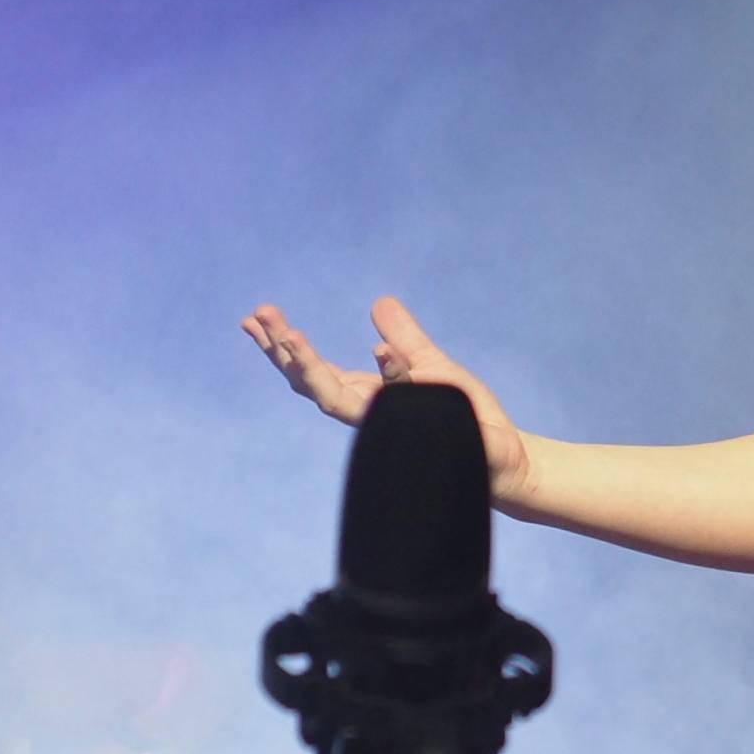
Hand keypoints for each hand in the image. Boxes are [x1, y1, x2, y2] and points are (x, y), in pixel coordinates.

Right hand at [238, 296, 533, 497]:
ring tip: (292, 336)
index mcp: (365, 395)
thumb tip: (380, 302)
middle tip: (257, 318)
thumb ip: (404, 336)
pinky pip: (401, 399)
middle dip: (282, 353)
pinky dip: (391, 373)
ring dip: (312, 368)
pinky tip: (381, 348)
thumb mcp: (430, 362)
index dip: (280, 347)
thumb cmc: (463, 415)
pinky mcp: (422, 428)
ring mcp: (391, 422)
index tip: (252, 319)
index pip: (311, 371)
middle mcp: (370, 412)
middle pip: (311, 383)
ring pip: (339, 399)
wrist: (501, 452)